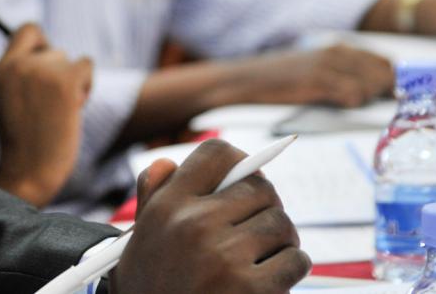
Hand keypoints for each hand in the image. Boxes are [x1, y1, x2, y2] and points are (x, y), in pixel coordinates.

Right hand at [0, 23, 91, 206]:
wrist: (28, 174)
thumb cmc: (23, 146)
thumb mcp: (11, 101)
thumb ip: (24, 76)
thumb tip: (53, 57)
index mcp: (1, 70)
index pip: (28, 32)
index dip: (41, 46)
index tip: (44, 70)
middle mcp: (19, 64)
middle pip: (54, 50)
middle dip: (58, 74)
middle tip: (51, 105)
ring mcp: (42, 70)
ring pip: (69, 60)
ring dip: (71, 82)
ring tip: (59, 111)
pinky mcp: (65, 80)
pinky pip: (87, 65)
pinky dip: (86, 85)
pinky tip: (73, 108)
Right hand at [112, 139, 309, 293]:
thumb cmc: (151, 286)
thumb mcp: (140, 237)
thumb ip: (155, 196)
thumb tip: (169, 163)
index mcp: (168, 206)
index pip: (217, 154)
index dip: (240, 162)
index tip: (247, 179)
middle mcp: (194, 225)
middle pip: (260, 187)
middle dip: (267, 206)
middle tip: (259, 223)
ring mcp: (224, 257)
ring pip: (282, 224)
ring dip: (282, 239)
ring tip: (265, 254)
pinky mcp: (250, 289)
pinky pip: (295, 260)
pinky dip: (292, 268)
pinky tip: (274, 277)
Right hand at [226, 45, 394, 107]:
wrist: (249, 80)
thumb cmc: (282, 79)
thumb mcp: (315, 67)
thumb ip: (344, 73)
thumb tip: (377, 90)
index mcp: (339, 47)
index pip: (384, 61)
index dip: (394, 79)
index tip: (395, 96)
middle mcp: (337, 52)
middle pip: (384, 72)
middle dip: (388, 91)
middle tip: (383, 106)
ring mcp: (328, 66)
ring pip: (372, 84)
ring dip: (370, 99)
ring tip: (355, 105)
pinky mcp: (318, 81)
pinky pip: (353, 95)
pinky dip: (354, 104)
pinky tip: (342, 106)